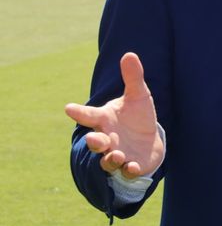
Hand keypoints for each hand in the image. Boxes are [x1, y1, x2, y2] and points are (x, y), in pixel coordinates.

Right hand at [65, 52, 163, 178]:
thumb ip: (133, 78)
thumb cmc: (138, 116)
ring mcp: (117, 154)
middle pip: (95, 143)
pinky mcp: (131, 166)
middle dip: (94, 142)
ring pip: (108, 161)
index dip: (79, 112)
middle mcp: (107, 139)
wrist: (149, 140)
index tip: (69, 107)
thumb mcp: (138, 95)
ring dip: (111, 158)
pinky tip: (132, 166)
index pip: (89, 115)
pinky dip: (128, 170)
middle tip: (93, 139)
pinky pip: (126, 172)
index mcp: (104, 120)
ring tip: (117, 154)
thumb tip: (129, 54)